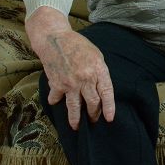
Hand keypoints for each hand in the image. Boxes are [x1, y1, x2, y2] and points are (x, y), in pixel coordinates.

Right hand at [26, 7, 114, 129]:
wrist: (56, 39)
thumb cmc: (78, 46)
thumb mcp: (96, 55)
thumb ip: (99, 73)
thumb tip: (101, 90)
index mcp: (98, 70)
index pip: (107, 93)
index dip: (109, 108)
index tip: (109, 119)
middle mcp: (85, 79)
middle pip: (92, 103)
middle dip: (94, 115)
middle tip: (93, 120)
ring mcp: (70, 83)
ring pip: (75, 108)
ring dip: (76, 120)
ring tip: (76, 126)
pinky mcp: (57, 84)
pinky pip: (57, 99)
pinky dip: (56, 102)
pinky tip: (57, 103)